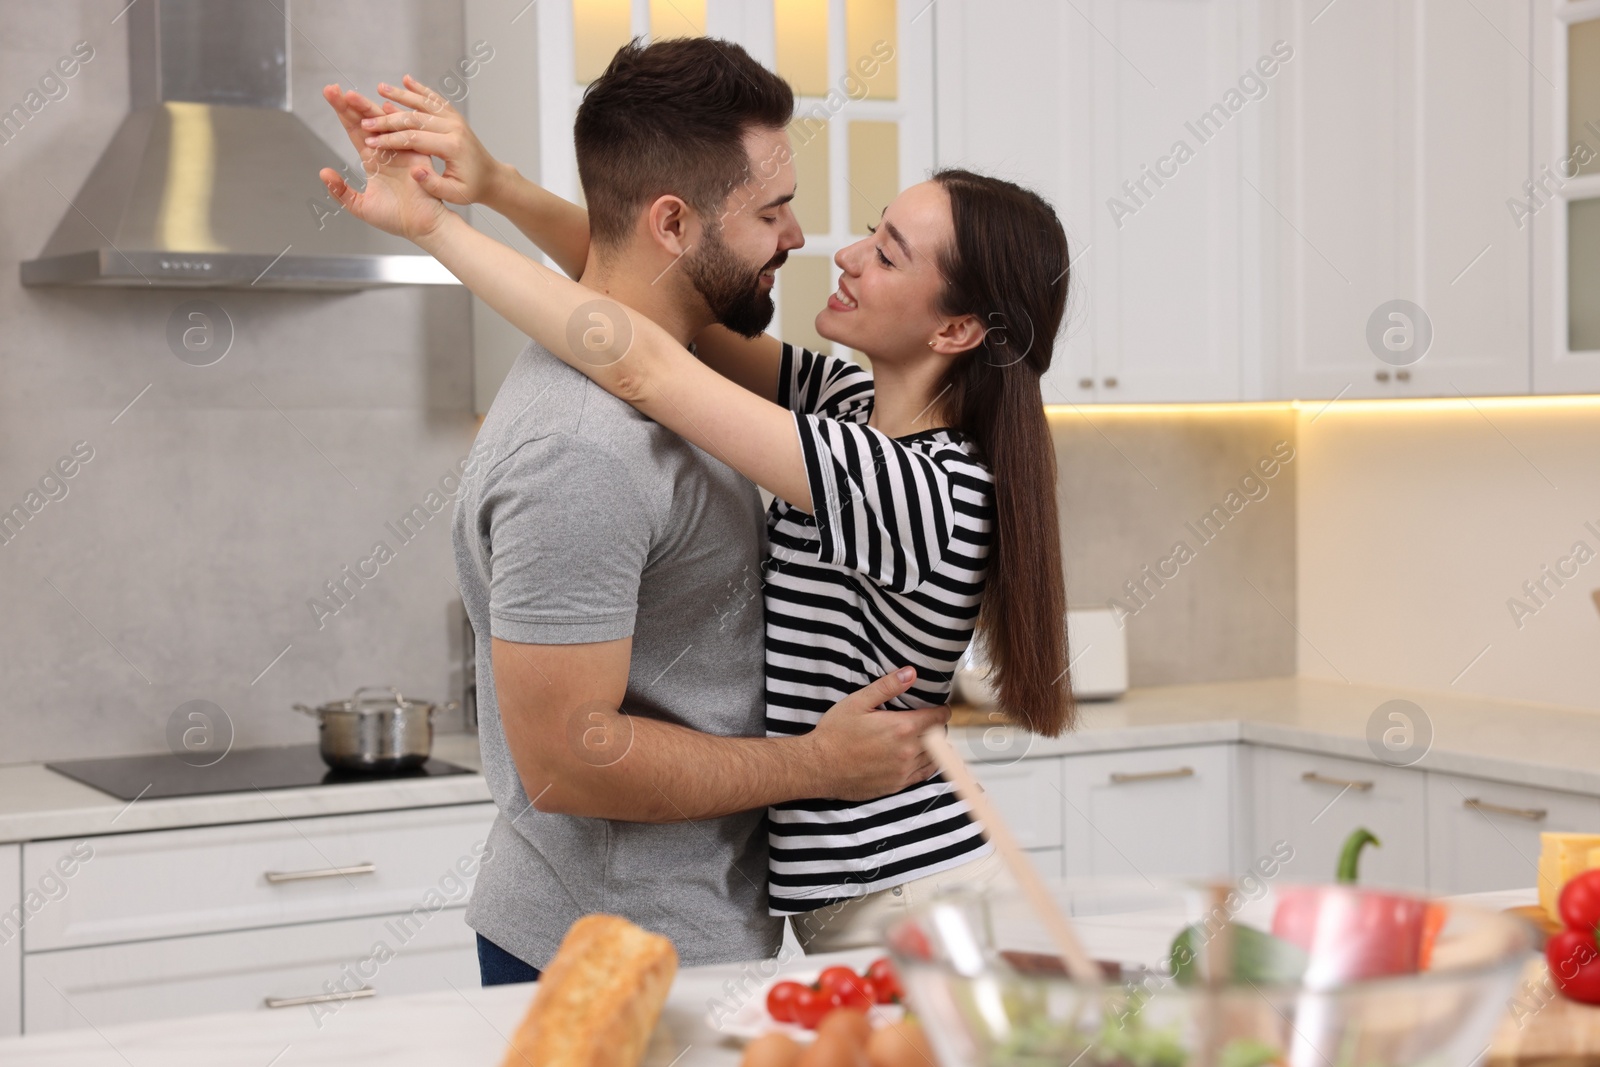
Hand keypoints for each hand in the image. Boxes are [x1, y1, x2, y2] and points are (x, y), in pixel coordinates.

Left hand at [317, 83, 450, 242]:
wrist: (422, 228)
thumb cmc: (396, 219)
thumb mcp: (360, 206)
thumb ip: (341, 191)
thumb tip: (323, 172)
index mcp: (373, 159)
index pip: (354, 130)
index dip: (342, 113)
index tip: (330, 94)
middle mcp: (386, 150)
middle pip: (366, 121)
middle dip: (350, 104)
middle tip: (333, 89)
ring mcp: (402, 151)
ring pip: (383, 123)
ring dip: (366, 109)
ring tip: (350, 95)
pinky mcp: (418, 155)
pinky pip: (406, 135)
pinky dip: (396, 122)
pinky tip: (384, 107)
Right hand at [355, 75, 507, 207]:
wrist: (491, 177)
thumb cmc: (471, 188)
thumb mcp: (455, 194)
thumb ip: (434, 185)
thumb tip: (414, 170)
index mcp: (452, 146)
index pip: (415, 139)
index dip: (391, 139)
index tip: (370, 141)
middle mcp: (454, 128)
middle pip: (415, 118)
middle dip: (388, 119)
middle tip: (365, 120)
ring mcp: (454, 119)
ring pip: (424, 103)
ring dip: (401, 94)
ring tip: (379, 88)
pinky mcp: (454, 116)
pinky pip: (435, 99)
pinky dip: (420, 89)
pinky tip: (406, 79)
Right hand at [806, 668, 951, 801]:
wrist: (819, 766)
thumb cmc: (835, 733)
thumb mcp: (858, 702)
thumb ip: (888, 686)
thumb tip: (911, 673)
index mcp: (902, 727)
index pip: (938, 718)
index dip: (942, 711)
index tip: (940, 708)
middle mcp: (908, 751)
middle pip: (939, 737)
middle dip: (938, 727)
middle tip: (931, 721)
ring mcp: (903, 770)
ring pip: (934, 757)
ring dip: (935, 746)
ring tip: (926, 738)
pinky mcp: (897, 785)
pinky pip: (924, 775)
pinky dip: (929, 765)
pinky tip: (923, 758)